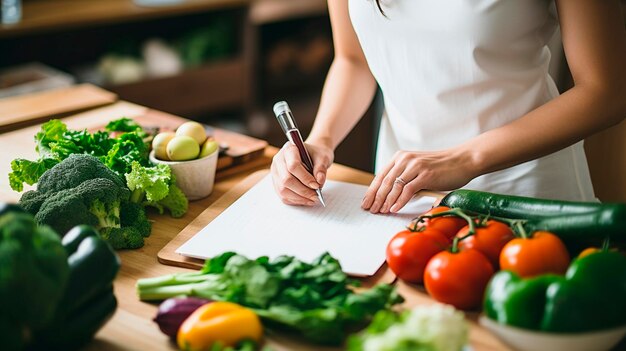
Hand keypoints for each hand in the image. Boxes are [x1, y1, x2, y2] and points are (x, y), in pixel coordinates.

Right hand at [271, 141, 333, 205]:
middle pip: (286, 180)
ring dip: (299, 198)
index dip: (305, 178)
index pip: (293, 166)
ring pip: (283, 190)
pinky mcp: (277, 183)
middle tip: (316, 196)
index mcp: (289, 149)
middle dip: (302, 191)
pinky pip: (283, 196)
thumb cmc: (316, 155)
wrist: (312, 155)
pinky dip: (296, 200)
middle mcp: (278, 161)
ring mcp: (276, 173)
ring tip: (313, 199)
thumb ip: (321, 168)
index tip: (316, 185)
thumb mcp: (323, 157)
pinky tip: (307, 200)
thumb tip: (319, 181)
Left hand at [362, 149, 477, 213]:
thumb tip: (392, 197)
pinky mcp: (425, 174)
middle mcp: (406, 159)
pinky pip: (408, 190)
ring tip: (380, 211)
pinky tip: (394, 209)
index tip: (366, 201)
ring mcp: (415, 166)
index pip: (381, 175)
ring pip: (394, 186)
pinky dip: (399, 201)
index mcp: (401, 157)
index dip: (372, 190)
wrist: (463, 160)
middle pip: (385, 181)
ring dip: (386, 201)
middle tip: (370, 209)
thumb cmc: (442, 167)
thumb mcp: (419, 169)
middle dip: (376, 198)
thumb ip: (406, 179)